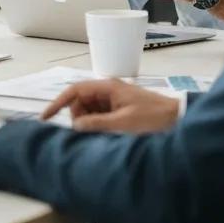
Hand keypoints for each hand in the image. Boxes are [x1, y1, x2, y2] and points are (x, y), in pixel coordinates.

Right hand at [41, 78, 179, 133]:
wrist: (178, 119)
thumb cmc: (153, 118)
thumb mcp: (122, 123)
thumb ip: (96, 123)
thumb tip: (75, 126)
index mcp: (107, 87)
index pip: (74, 91)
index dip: (57, 103)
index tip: (45, 118)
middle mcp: (108, 90)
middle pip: (80, 102)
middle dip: (78, 117)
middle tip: (88, 133)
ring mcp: (114, 100)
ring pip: (89, 110)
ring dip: (89, 123)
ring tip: (102, 135)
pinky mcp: (120, 109)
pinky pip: (100, 116)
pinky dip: (98, 125)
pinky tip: (106, 135)